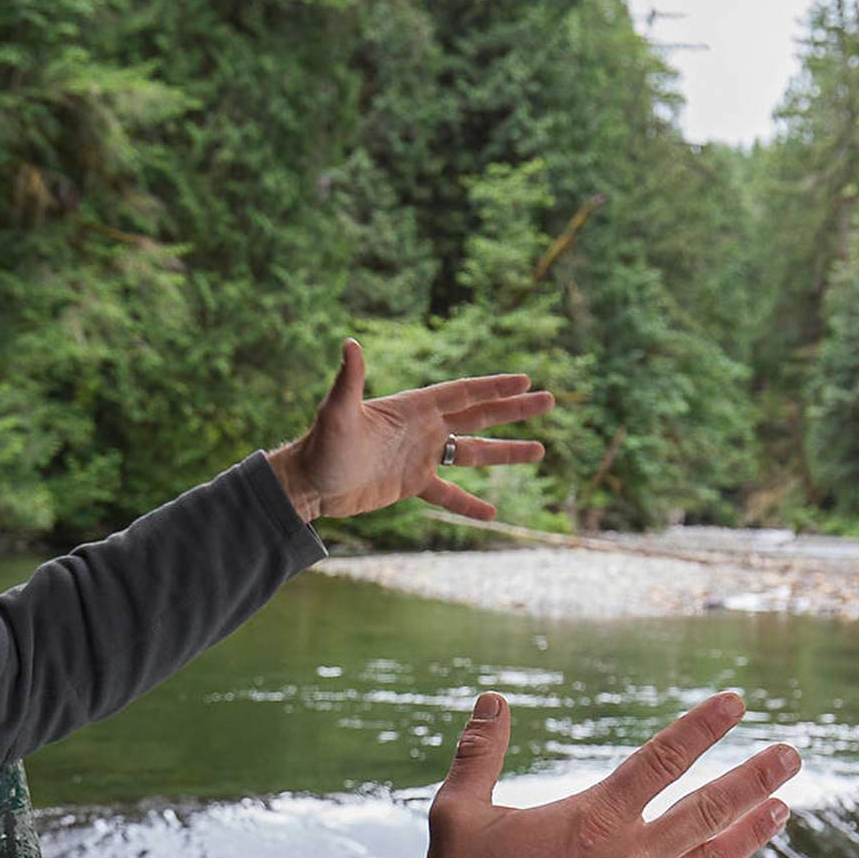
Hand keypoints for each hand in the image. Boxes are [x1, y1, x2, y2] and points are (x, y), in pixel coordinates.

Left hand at [267, 337, 553, 522]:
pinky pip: (448, 494)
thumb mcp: (337, 412)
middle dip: (513, 410)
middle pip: (478, 416)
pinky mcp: (412, 483)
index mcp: (413, 408)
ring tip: (540, 450)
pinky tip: (493, 512)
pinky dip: (469, 503)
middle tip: (549, 401)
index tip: (525, 379)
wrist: (309, 484)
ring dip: (505, 452)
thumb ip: (349, 380)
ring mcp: (420, 456)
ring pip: (473, 453)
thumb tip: (350, 345)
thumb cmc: (321, 445)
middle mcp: (423, 428)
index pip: (462, 393)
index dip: (493, 386)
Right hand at [369, 691, 799, 857]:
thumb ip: (480, 753)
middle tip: (792, 756)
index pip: (661, 759)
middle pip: (706, 809)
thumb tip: (491, 700)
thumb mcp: (459, 810)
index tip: (736, 702)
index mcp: (593, 819)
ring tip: (783, 812)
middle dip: (754, 779)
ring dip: (749, 835)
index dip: (702, 728)